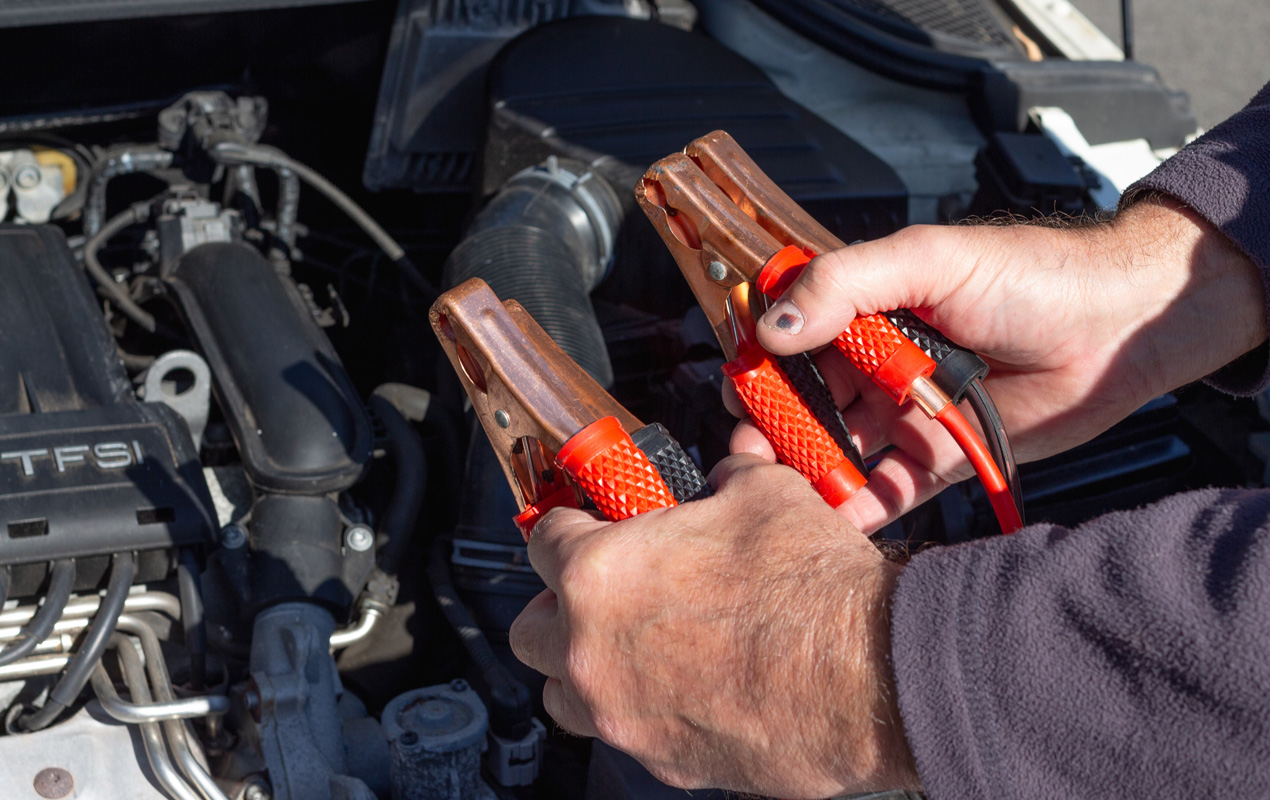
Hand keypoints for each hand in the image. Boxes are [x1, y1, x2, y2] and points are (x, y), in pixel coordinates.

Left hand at [509, 454, 919, 797]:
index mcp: (599, 574)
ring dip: (584, 667)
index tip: (583, 526)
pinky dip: (642, 708)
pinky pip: (626, 733)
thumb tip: (725, 476)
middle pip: (530, 629)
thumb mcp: (764, 493)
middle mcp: (592, 651)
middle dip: (558, 605)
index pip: (541, 541)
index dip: (566, 526)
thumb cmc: (814, 587)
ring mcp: (623, 716)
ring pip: (563, 695)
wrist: (872, 676)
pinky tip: (689, 686)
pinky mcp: (664, 762)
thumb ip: (723, 481)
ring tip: (633, 645)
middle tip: (601, 589)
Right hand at [740, 198, 1264, 532]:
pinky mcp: (937, 456)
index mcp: (865, 306)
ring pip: (837, 448)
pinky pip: (886, 487)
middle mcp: (876, 361)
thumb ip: (846, 284)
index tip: (740, 390)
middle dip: (773, 428)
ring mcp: (904, 411)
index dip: (759, 364)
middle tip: (751, 455)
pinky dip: (857, 506)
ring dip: (807, 471)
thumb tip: (774, 325)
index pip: (790, 336)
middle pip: (803, 401)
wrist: (1118, 328)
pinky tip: (834, 518)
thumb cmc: (1033, 276)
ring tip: (782, 494)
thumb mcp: (929, 259)